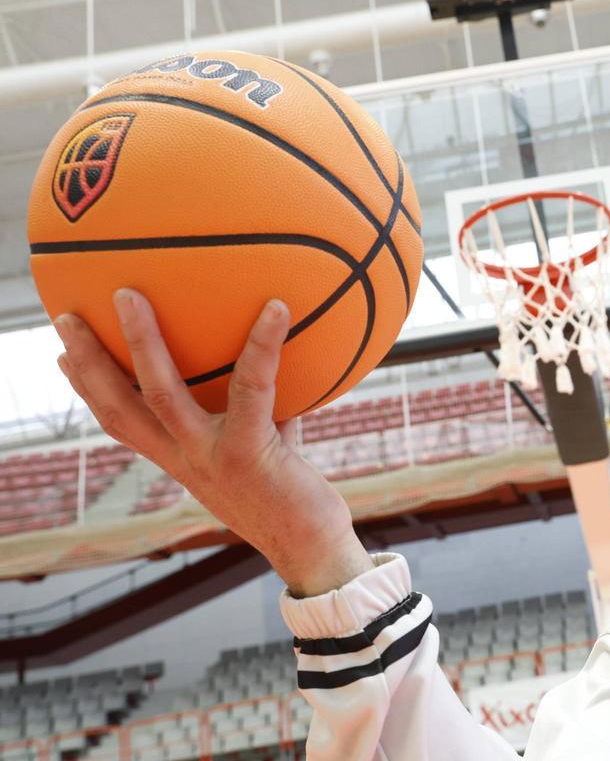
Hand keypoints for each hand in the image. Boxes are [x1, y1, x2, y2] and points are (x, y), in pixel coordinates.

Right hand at [54, 289, 374, 597]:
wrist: (312, 549)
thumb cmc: (293, 493)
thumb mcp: (266, 445)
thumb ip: (262, 408)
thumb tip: (273, 356)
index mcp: (180, 459)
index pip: (122, 424)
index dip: (89, 390)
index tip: (62, 356)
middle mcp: (185, 459)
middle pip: (118, 407)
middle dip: (88, 361)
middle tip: (66, 315)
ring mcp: (211, 457)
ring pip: (160, 393)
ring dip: (142, 342)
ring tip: (128, 295)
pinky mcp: (249, 453)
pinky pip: (253, 389)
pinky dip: (263, 345)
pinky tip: (277, 308)